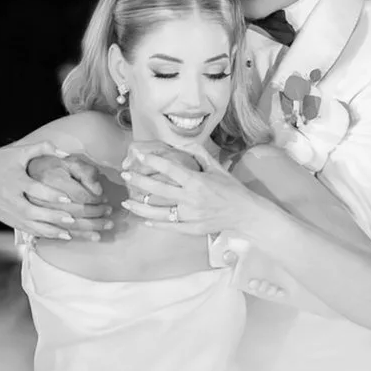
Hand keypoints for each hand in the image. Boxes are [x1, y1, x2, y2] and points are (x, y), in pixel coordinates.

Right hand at [0, 142, 111, 240]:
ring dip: (47, 231)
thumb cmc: (4, 160)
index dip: (50, 194)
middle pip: (29, 211)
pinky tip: (54, 235)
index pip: (33, 188)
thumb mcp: (21, 151)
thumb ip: (43, 148)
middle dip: (51, 217)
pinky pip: (21, 227)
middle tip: (71, 219)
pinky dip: (38, 233)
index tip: (68, 198)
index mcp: (13, 178)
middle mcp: (7, 196)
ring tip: (67, 235)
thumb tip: (65, 153)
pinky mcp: (1, 217)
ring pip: (26, 224)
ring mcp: (3, 209)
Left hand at [120, 144, 258, 237]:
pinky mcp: (192, 229)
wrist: (245, 213)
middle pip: (158, 190)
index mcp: (197, 181)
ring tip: (126, 201)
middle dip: (138, 181)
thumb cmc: (232, 189)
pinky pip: (169, 227)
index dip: (152, 161)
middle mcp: (191, 199)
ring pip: (158, 212)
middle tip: (125, 175)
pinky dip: (155, 224)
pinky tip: (144, 220)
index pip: (170, 168)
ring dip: (140, 207)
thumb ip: (199, 153)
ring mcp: (190, 216)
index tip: (138, 155)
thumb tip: (182, 141)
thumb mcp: (217, 168)